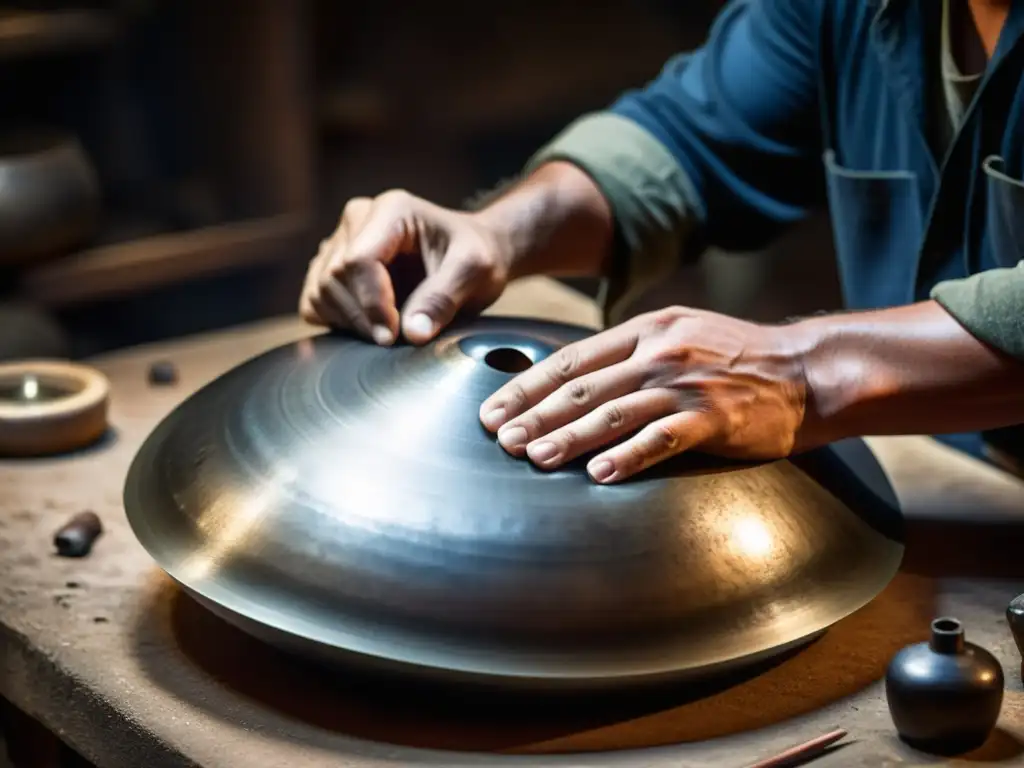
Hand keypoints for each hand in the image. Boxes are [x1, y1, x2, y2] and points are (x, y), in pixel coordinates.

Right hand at [300, 190, 511, 344]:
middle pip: (335, 278)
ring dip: (350, 324)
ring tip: (389, 333)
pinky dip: (336, 323)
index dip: (372, 303)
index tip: (393, 335)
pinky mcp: (331, 269)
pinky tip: (371, 327)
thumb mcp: (475, 271)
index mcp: (391, 210)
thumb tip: (413, 334)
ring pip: (319, 292)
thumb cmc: (476, 257)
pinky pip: (314, 303)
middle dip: (364, 318)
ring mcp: (340, 243)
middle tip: (397, 341)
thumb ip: (444, 298)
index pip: (359, 259)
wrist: (470, 258)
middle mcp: (357, 220)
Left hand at [479, 306, 813, 482]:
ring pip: (615, 411)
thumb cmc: (733, 359)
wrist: (805, 371)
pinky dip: (628, 456)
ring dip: (570, 437)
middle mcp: (660, 350)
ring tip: (533, 458)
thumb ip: (628, 354)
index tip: (493, 411)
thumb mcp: (677, 336)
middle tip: (500, 439)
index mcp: (644, 329)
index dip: (527, 386)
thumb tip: (570, 384)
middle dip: (535, 414)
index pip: (571, 360)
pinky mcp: (713, 416)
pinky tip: (598, 475)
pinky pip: (662, 438)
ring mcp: (686, 383)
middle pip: (583, 386)